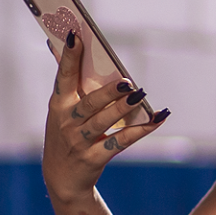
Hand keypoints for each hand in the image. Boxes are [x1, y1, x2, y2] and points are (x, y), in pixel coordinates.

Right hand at [42, 31, 170, 201]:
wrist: (62, 178)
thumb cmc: (66, 134)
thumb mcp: (60, 111)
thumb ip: (67, 82)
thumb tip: (62, 44)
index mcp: (58, 105)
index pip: (63, 77)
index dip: (69, 57)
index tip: (76, 36)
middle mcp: (67, 122)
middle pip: (89, 104)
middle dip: (107, 93)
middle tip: (126, 82)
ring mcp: (80, 142)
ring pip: (104, 122)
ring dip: (124, 109)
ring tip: (140, 96)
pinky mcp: (94, 158)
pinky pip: (121, 142)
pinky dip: (141, 130)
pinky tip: (157, 119)